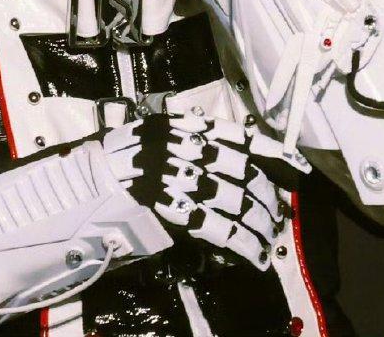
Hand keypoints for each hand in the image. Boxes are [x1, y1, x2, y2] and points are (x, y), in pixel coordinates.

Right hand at [101, 112, 305, 270]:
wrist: (87, 184)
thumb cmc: (119, 159)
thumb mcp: (153, 133)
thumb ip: (187, 135)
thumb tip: (225, 150)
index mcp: (184, 129)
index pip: (240, 138)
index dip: (273, 153)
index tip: (296, 167)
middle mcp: (188, 151)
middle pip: (245, 174)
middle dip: (267, 196)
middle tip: (277, 211)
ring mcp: (185, 182)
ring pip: (240, 202)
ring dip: (261, 223)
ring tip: (270, 235)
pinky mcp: (180, 213)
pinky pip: (223, 230)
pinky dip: (245, 244)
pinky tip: (256, 255)